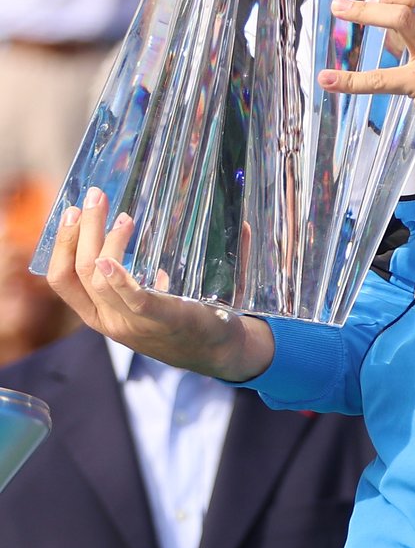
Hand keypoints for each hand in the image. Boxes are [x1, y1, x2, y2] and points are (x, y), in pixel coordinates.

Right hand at [46, 186, 273, 381]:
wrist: (220, 351)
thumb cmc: (184, 317)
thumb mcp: (151, 296)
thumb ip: (147, 270)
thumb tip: (159, 224)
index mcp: (102, 314)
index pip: (63, 279)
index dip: (61, 244)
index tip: (70, 211)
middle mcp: (110, 320)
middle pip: (80, 271)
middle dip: (81, 230)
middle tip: (94, 196)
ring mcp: (133, 323)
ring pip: (100, 279)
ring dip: (107, 240)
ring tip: (123, 216)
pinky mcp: (162, 319)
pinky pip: (132, 300)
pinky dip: (118, 280)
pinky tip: (110, 261)